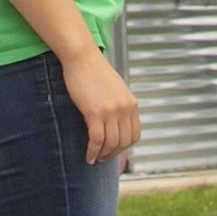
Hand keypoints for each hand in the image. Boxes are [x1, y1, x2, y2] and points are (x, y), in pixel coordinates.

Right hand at [63, 47, 144, 165]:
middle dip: (113, 154)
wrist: (82, 57)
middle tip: (102, 158)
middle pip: (123, 143)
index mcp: (132, 103)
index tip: (113, 151)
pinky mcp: (95, 112)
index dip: (124, 147)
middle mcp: (125, 108)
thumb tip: (116, 126)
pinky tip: (88, 156)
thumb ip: (119, 106)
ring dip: (102, 155)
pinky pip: (97, 140)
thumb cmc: (94, 72)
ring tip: (94, 158)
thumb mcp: (115, 90)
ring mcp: (111, 111)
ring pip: (111, 144)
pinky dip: (92, 151)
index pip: (134, 135)